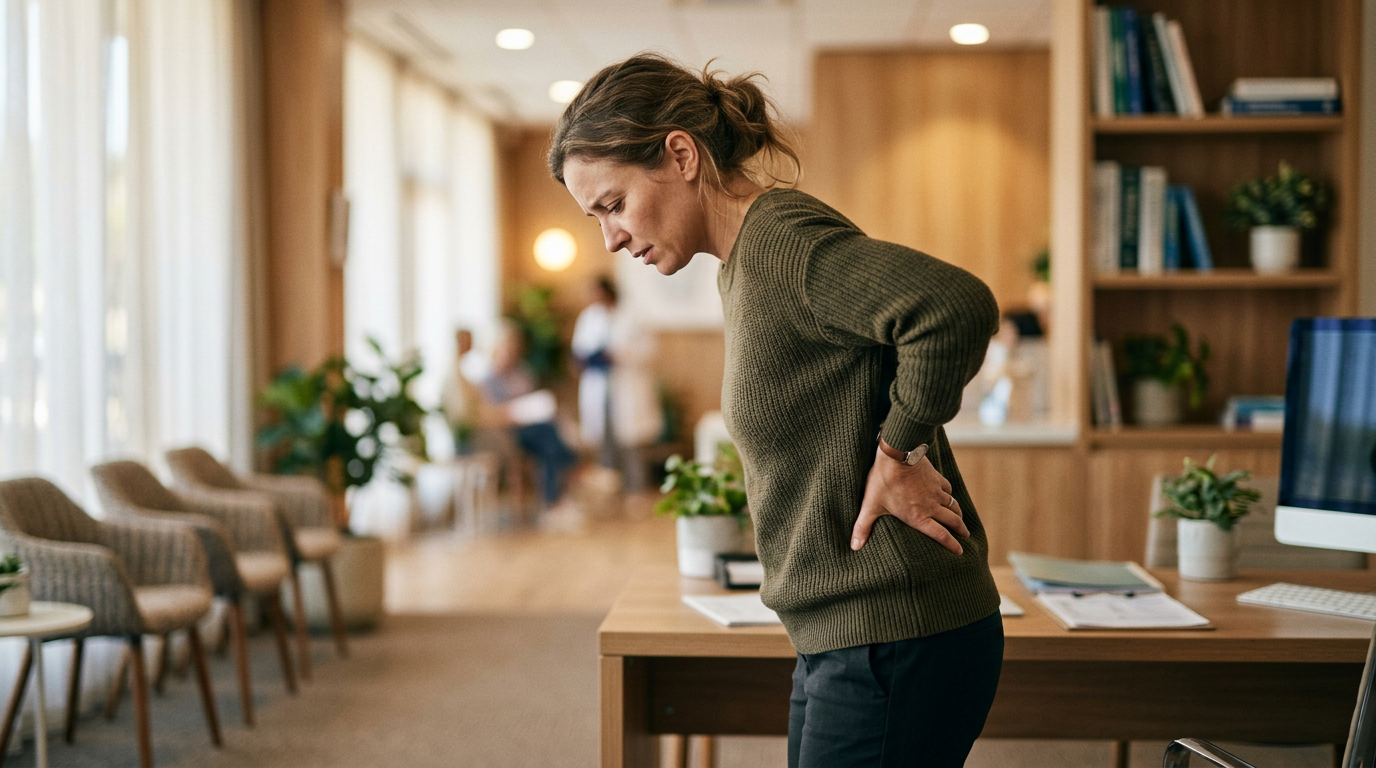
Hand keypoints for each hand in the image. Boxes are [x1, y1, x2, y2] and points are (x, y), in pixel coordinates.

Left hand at [850, 444, 969, 554]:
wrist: (898, 454)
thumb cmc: (883, 480)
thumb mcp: (871, 505)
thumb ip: (863, 526)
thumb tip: (854, 546)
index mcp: (918, 517)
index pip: (940, 535)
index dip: (951, 545)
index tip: (959, 552)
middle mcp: (931, 506)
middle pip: (952, 521)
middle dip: (960, 531)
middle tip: (965, 536)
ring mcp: (936, 491)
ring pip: (953, 505)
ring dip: (958, 514)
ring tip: (961, 520)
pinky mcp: (936, 477)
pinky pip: (948, 489)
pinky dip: (951, 495)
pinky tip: (949, 495)